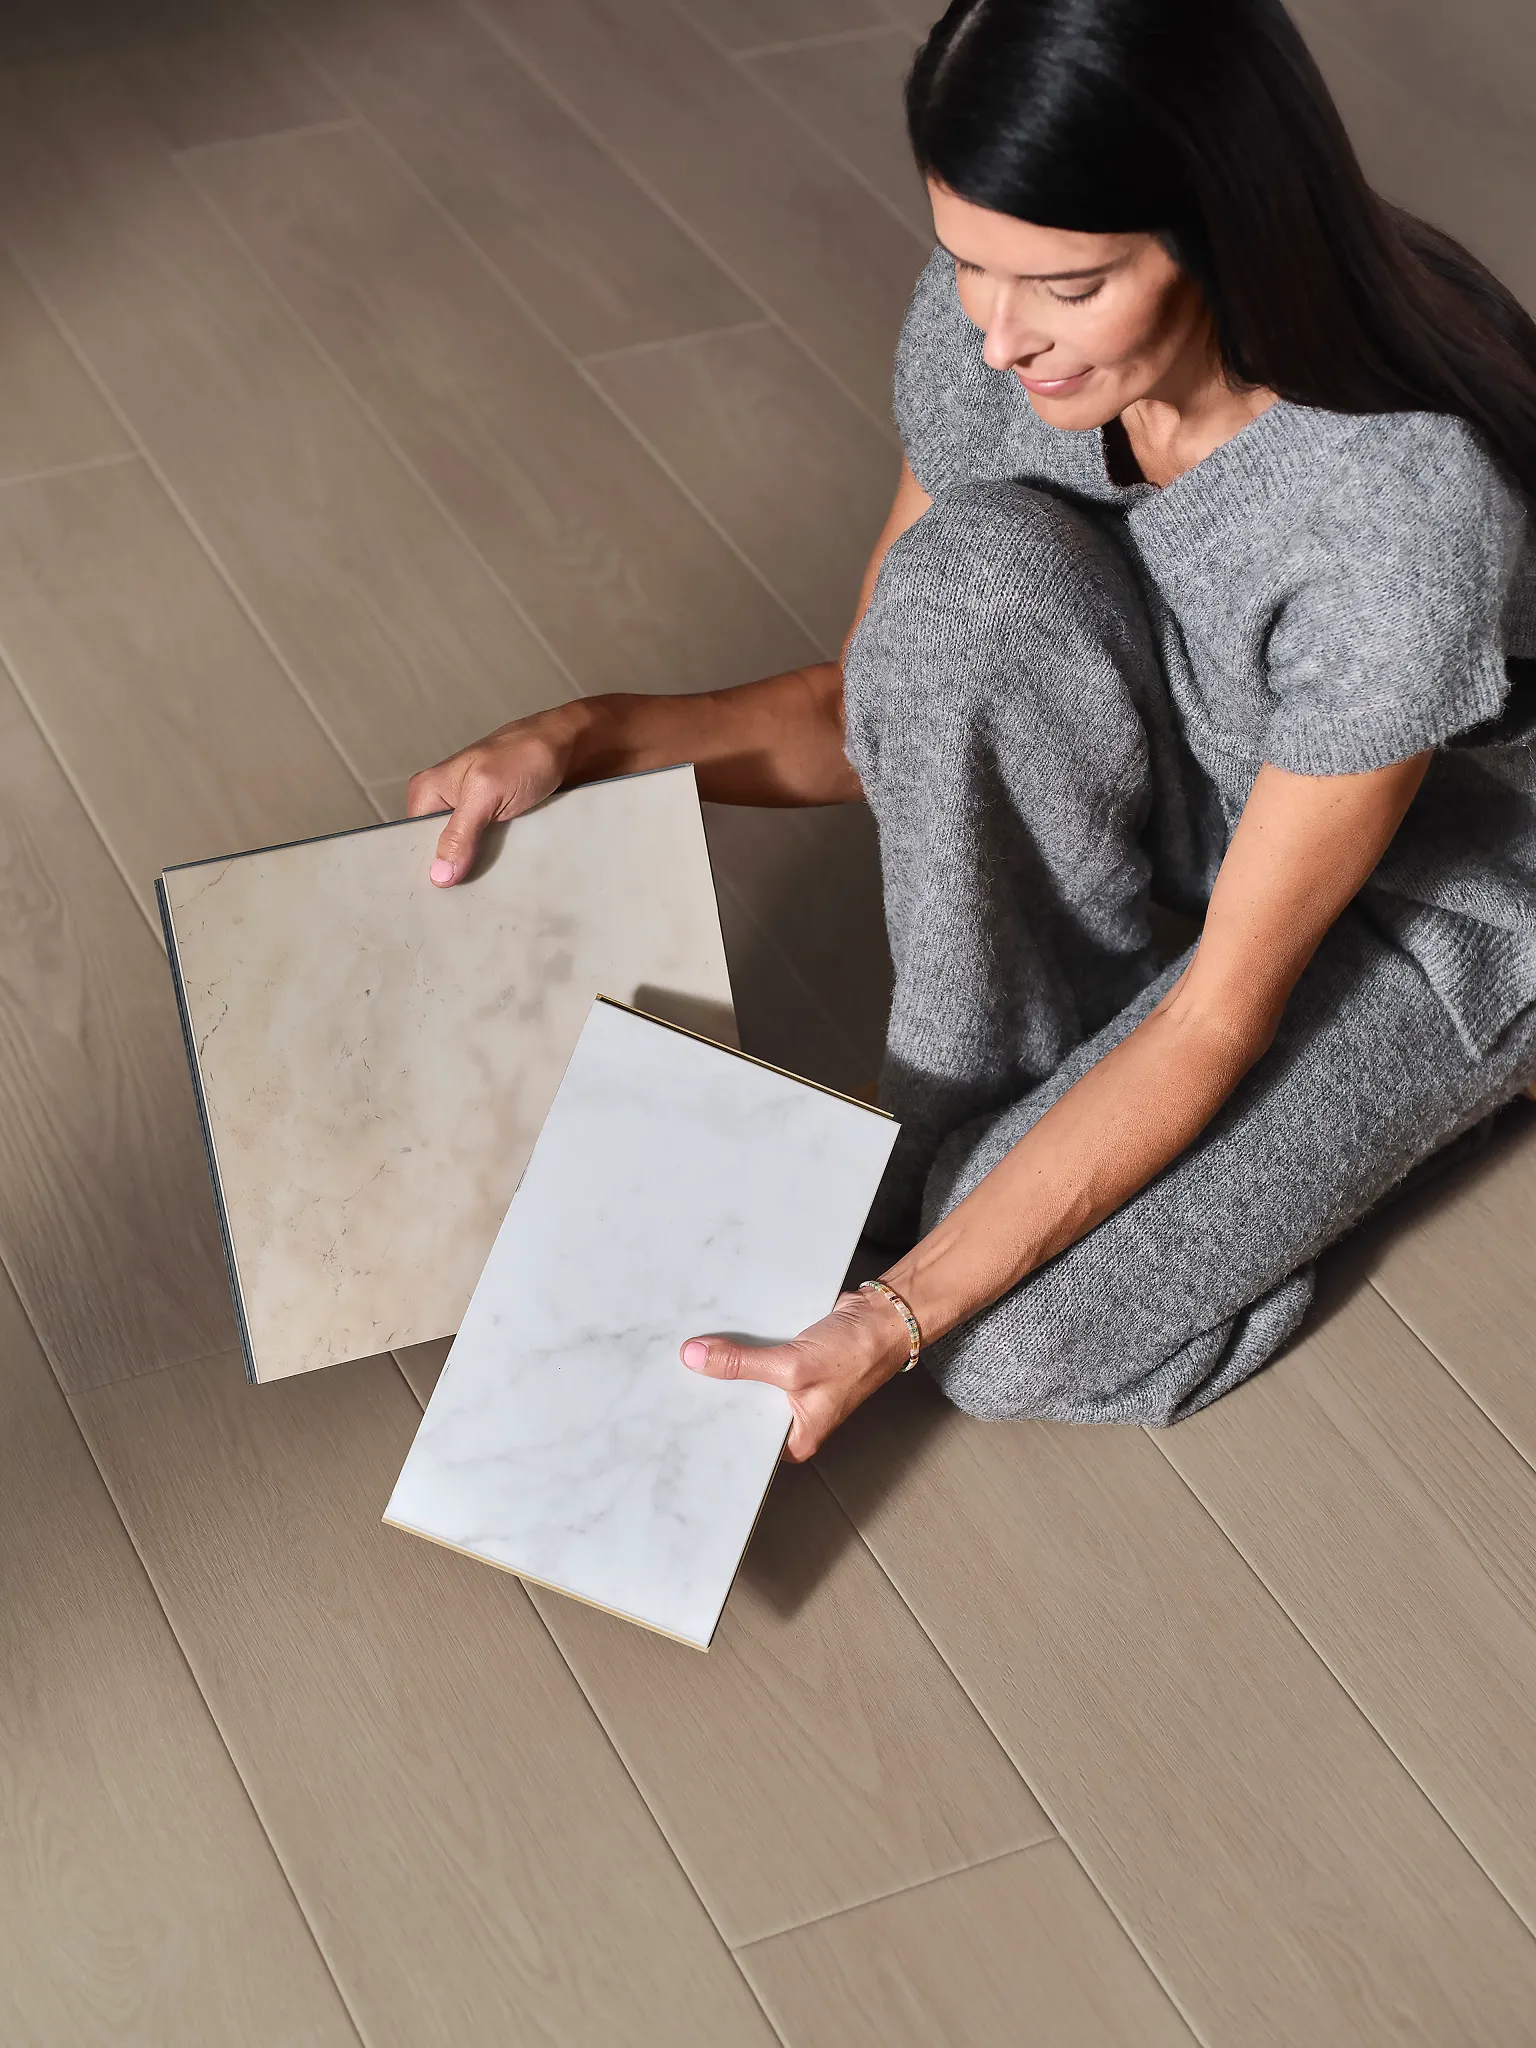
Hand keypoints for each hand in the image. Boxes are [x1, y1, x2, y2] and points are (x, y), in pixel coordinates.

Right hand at [406, 710, 577, 885]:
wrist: (569, 748)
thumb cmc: (526, 753)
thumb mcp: (486, 792)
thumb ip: (460, 833)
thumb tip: (440, 873)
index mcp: (428, 792)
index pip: (412, 842)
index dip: (427, 867)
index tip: (441, 891)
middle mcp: (445, 804)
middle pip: (438, 854)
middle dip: (454, 871)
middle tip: (470, 888)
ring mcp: (471, 816)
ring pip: (465, 857)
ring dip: (479, 868)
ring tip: (490, 880)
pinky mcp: (494, 824)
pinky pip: (488, 852)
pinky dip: (498, 862)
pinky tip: (505, 871)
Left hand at [680, 1287, 913, 1461]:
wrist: (882, 1316)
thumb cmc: (855, 1354)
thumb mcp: (793, 1366)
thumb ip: (742, 1364)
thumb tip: (694, 1357)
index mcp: (795, 1438)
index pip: (743, 1442)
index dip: (712, 1429)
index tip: (675, 1416)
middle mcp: (791, 1418)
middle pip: (741, 1409)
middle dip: (714, 1394)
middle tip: (672, 1381)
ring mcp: (790, 1388)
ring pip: (746, 1380)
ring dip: (724, 1366)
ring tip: (684, 1357)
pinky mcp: (789, 1359)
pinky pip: (756, 1356)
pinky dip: (740, 1346)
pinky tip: (712, 1337)